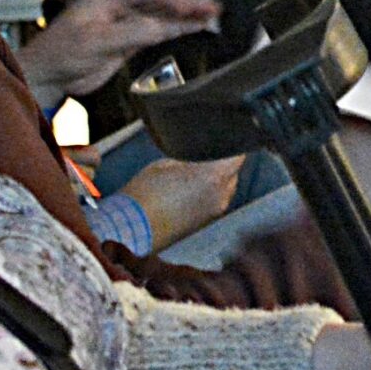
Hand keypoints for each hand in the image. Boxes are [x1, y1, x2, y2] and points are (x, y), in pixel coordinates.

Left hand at [20, 0, 219, 103]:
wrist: (48, 76)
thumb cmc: (62, 53)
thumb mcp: (99, 41)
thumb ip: (135, 32)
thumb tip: (165, 27)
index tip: (197, 5)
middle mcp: (117, 4)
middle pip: (159, 1)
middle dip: (186, 5)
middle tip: (213, 8)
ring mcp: (122, 21)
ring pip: (160, 15)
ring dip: (184, 17)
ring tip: (211, 16)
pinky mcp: (126, 39)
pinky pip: (155, 31)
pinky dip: (174, 30)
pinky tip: (191, 29)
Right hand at [117, 155, 245, 246]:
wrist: (133, 227)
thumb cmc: (146, 192)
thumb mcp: (168, 162)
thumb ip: (193, 158)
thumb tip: (202, 156)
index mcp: (216, 175)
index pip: (238, 155)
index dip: (231, 146)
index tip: (222, 142)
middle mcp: (222, 194)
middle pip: (233, 172)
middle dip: (221, 164)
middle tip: (202, 158)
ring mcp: (216, 211)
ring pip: (226, 188)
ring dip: (216, 180)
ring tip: (192, 177)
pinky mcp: (208, 222)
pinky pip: (216, 201)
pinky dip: (209, 194)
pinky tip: (189, 191)